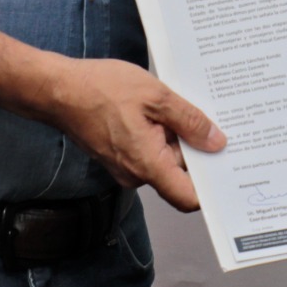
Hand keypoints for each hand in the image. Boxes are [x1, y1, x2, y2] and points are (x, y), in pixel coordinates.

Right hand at [42, 57, 224, 210]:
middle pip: (180, 175)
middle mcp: (136, 173)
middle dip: (198, 151)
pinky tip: (164, 109)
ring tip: (184, 108)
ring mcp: (125, 166)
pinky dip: (161, 134)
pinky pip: (149, 152)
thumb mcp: (156, 96)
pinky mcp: (119, 155)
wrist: (58, 89)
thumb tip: (216, 142)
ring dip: (177, 138)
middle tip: (215, 123)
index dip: (211, 188)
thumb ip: (189, 121)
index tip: (229, 168)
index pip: (188, 197)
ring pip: (165, 160)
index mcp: (147, 164)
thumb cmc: (99, 89)